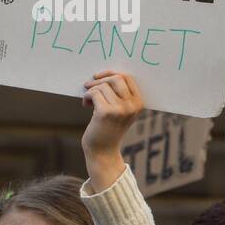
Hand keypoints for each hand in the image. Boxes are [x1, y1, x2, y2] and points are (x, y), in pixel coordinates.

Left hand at [81, 71, 142, 189]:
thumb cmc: (108, 128)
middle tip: (88, 85)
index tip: (98, 77)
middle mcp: (132, 106)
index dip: (111, 74)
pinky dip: (87, 96)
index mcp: (138, 103)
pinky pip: (94, 93)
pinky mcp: (106, 113)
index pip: (127, 78)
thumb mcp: (119, 110)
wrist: (102, 151)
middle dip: (100, 79)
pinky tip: (85, 105)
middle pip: (117, 78)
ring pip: (103, 86)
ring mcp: (120, 109)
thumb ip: (118, 94)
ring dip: (91, 90)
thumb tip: (103, 73)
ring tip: (88, 100)